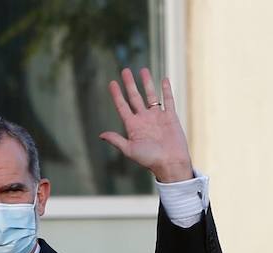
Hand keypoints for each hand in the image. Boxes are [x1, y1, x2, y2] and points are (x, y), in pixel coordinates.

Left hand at [100, 68, 193, 182]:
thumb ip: (117, 140)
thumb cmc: (150, 160)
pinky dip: (166, 90)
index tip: (112, 83)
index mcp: (133, 126)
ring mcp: (157, 117)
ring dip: (147, 83)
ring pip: (151, 95)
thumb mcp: (130, 150)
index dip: (117, 95)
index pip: (123, 107)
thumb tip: (101, 135)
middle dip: (130, 84)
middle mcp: (144, 119)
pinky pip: (168, 100)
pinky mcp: (170, 117)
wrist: (171, 163)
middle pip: (135, 97)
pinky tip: (163, 79)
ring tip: (142, 70)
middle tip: (125, 71)